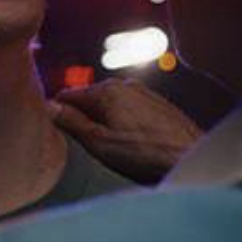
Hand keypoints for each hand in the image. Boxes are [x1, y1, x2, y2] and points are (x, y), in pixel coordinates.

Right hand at [51, 80, 202, 183]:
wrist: (191, 156)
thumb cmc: (147, 154)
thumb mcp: (99, 143)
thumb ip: (72, 122)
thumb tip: (50, 108)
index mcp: (107, 91)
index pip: (68, 94)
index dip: (57, 111)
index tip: (52, 126)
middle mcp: (125, 85)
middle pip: (90, 99)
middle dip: (83, 118)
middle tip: (86, 145)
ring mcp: (144, 93)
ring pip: (111, 105)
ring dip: (105, 122)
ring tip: (112, 148)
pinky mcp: (158, 104)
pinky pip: (130, 110)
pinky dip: (124, 123)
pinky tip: (132, 144)